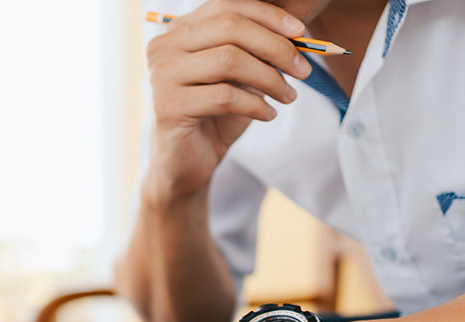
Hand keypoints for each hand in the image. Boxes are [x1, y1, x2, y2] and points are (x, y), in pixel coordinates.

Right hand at [144, 0, 311, 200]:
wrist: (185, 163)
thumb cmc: (213, 117)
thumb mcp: (239, 78)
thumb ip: (257, 53)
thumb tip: (298, 37)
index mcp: (180, 30)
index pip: (228, 7)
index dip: (268, 16)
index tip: (300, 33)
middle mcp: (164, 46)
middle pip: (230, 28)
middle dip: (275, 46)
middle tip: (302, 69)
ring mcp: (162, 75)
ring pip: (229, 60)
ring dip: (269, 78)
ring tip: (288, 95)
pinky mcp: (168, 106)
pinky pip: (223, 97)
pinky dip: (255, 104)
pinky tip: (268, 114)